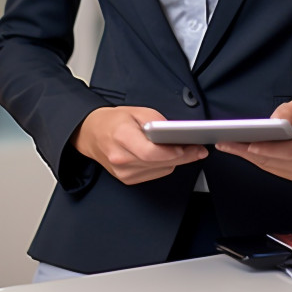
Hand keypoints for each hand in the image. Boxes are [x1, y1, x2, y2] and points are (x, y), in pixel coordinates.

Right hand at [73, 106, 206, 184]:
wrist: (92, 134)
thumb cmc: (113, 121)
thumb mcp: (137, 111)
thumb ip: (157, 121)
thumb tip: (175, 132)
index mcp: (121, 137)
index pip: (150, 152)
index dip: (172, 152)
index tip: (189, 147)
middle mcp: (121, 159)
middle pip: (159, 163)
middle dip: (183, 156)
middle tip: (199, 148)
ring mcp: (123, 172)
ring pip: (160, 170)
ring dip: (175, 161)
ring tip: (188, 149)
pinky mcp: (127, 180)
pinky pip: (154, 174)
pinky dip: (164, 165)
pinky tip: (169, 156)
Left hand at [215, 98, 291, 182]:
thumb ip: (289, 111)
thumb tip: (271, 122)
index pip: (290, 151)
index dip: (269, 149)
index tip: (249, 144)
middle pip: (275, 160)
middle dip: (247, 151)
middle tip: (225, 142)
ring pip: (270, 165)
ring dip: (247, 156)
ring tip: (227, 145)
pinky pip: (271, 167)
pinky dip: (255, 158)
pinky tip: (240, 149)